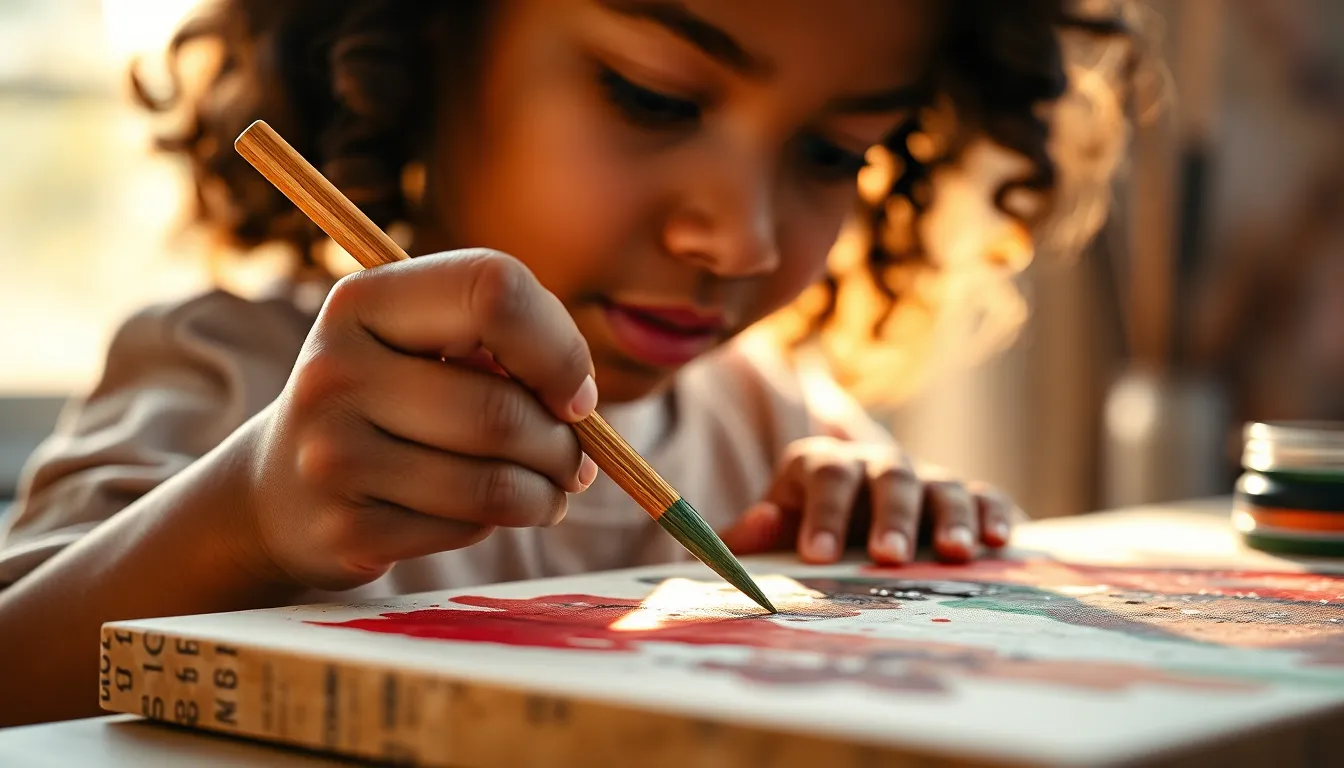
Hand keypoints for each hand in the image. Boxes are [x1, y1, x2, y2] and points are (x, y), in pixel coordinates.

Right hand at [241, 249, 598, 590]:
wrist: (278, 490)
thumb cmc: (389, 401)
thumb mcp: (422, 345)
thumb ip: (502, 345)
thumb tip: (579, 401)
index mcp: (363, 301)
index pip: (494, 290)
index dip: (558, 347)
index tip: (576, 393)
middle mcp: (335, 370)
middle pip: (501, 410)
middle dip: (563, 445)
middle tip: (575, 460)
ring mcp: (331, 454)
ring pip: (492, 482)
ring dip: (546, 493)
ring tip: (549, 489)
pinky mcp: (343, 529)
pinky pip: (465, 529)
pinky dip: (497, 524)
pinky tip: (484, 512)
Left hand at [719, 436, 1018, 564]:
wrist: (849, 527)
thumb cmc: (802, 536)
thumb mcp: (770, 534)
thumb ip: (750, 536)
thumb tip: (760, 522)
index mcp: (823, 464)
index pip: (826, 475)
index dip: (824, 512)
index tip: (819, 555)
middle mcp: (876, 464)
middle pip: (889, 476)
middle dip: (890, 516)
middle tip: (888, 557)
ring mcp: (924, 479)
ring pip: (941, 485)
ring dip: (949, 517)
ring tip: (953, 554)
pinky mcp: (964, 499)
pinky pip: (985, 497)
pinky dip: (994, 514)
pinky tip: (998, 542)